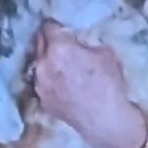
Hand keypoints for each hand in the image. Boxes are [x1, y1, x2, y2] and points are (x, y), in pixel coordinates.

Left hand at [30, 31, 147, 147]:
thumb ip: (84, 43)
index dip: (56, 26)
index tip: (62, 29)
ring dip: (46, 60)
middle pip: (38, 43)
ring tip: (60, 65)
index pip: (48, 27)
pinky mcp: (41, 100)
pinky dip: (48, 78)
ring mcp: (39, 84)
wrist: (106, 122)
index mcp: (58, 48)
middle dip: (48, 40)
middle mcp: (42, 64)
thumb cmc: (109, 85)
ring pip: (38, 63)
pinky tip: (60, 83)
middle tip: (60, 43)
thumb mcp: (105, 52)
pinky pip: (41, 82)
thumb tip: (77, 43)